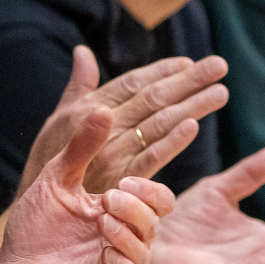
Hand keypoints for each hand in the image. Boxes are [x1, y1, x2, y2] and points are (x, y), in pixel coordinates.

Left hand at [0, 108, 175, 263]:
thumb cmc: (33, 226)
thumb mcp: (55, 181)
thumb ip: (80, 149)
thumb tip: (103, 109)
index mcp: (115, 210)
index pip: (156, 198)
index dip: (150, 190)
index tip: (126, 181)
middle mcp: (123, 237)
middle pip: (156, 221)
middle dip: (139, 208)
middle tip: (111, 198)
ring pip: (145, 251)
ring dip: (128, 234)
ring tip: (102, 223)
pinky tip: (105, 256)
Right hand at [19, 47, 227, 197]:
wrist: (44, 212)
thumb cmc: (51, 162)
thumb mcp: (58, 119)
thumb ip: (78, 85)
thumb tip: (82, 51)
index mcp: (87, 108)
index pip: (133, 83)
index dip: (162, 71)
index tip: (189, 62)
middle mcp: (100, 127)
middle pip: (151, 99)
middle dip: (187, 81)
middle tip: (218, 66)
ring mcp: (111, 154)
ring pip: (157, 124)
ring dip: (191, 106)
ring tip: (220, 92)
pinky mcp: (121, 181)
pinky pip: (150, 159)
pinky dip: (171, 142)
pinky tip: (193, 127)